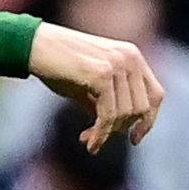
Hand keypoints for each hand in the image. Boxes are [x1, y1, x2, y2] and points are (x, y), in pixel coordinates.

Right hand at [27, 22, 163, 148]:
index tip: (134, 139)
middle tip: (98, 139)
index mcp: (132, 56)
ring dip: (108, 134)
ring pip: (126, 114)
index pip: (156, 95)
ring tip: (88, 141)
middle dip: (122, 129)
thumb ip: (108, 101)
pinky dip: (100, 134)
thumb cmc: (58, 65)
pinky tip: (90, 143)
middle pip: (142, 108)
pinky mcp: (101, 74)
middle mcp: (130, 58)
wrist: (32, 46)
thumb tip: (118, 130)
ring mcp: (117, 64)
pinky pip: (109, 115)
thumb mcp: (89, 84)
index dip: (148, 121)